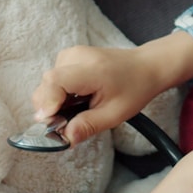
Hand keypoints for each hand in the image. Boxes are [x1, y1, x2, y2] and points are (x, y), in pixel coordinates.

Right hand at [30, 32, 192, 146]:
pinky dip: (58, 93)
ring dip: (54, 101)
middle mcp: (77, 56)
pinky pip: (54, 78)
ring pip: (47, 82)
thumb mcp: (114, 114)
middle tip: (65, 124)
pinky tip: (75, 99)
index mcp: (91, 69)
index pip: (55, 81)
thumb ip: (87, 126)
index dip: (47, 102)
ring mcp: (72, 54)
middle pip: (47, 83)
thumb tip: (64, 138)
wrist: (145, 66)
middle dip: (49, 107)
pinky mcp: (69, 56)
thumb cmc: (134, 88)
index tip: (49, 122)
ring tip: (76, 110)